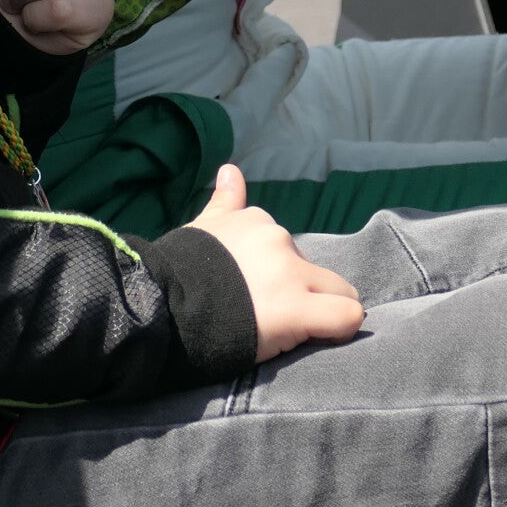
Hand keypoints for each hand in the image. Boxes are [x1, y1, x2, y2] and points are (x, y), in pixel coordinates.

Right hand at [190, 164, 364, 360]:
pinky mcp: (297, 309)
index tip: (256, 295)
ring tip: (292, 333)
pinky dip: (341, 329)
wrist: (160, 307)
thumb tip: (230, 169)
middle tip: (273, 319)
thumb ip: (224, 202)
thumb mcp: (201, 229)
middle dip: (305, 293)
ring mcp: (290, 273)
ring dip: (323, 311)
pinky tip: (325, 337)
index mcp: (256, 221)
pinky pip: (346, 316)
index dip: (278, 276)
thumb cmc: (177, 272)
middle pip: (316, 270)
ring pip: (339, 292)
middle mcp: (277, 239)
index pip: (285, 247)